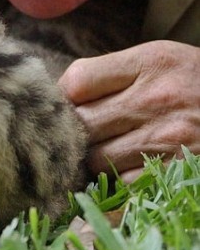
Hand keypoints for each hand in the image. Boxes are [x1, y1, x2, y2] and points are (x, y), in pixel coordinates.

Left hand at [59, 40, 199, 181]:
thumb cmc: (196, 81)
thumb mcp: (160, 58)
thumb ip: (114, 72)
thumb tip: (63, 94)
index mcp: (150, 64)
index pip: (78, 81)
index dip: (64, 96)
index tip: (69, 103)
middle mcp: (156, 101)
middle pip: (83, 124)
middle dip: (75, 132)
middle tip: (82, 133)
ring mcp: (168, 142)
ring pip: (98, 160)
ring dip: (94, 161)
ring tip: (107, 152)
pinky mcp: (176, 175)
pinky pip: (124, 190)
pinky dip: (114, 191)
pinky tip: (115, 185)